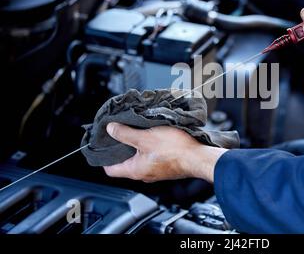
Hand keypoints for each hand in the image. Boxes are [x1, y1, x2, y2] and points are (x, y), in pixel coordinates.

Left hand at [103, 123, 226, 182]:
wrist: (198, 156)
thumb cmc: (175, 150)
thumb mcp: (145, 137)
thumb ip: (125, 134)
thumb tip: (110, 130)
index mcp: (135, 170)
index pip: (110, 169)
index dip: (104, 156)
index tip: (104, 143)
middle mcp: (144, 174)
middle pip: (125, 162)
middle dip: (122, 147)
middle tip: (122, 131)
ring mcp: (156, 171)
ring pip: (140, 158)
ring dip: (138, 145)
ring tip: (140, 130)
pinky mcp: (167, 166)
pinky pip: (153, 157)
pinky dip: (151, 147)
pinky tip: (156, 135)